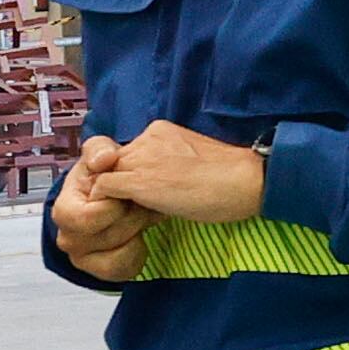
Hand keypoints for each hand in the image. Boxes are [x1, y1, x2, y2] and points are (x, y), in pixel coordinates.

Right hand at [50, 135, 153, 278]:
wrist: (107, 198)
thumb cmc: (100, 177)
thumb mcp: (99, 154)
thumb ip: (100, 149)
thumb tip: (103, 160)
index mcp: (64, 210)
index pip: (86, 218)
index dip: (112, 206)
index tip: (124, 192)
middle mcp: (68, 238)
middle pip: (109, 235)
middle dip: (132, 216)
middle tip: (140, 202)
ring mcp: (83, 258)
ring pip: (119, 253)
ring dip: (137, 232)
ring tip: (140, 215)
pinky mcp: (100, 271)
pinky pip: (126, 269)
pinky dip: (139, 252)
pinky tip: (138, 235)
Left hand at [96, 120, 271, 224]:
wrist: (244, 180)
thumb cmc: (228, 179)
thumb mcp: (189, 163)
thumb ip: (165, 167)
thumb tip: (151, 189)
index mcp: (160, 131)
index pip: (130, 154)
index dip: (133, 176)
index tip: (147, 194)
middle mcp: (146, 138)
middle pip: (113, 163)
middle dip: (120, 186)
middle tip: (137, 208)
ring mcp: (140, 158)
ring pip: (104, 176)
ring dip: (115, 197)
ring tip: (137, 214)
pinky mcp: (138, 180)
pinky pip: (103, 189)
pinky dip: (108, 206)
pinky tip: (129, 217)